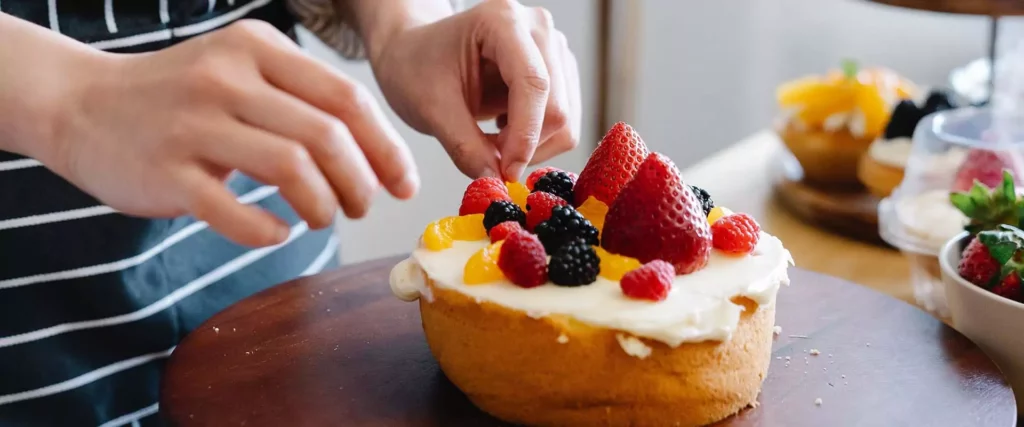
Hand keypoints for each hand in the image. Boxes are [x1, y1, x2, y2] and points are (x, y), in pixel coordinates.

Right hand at [43, 20, 417, 246]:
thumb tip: (378, 156)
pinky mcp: (165, 171)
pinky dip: (268, 229)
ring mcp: (192, 124)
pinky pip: (234, 210)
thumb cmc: (181, 97)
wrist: (80, 104)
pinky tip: (277, 231)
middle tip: (361, 207)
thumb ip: (303, 101)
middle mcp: (226, 78)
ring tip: (323, 218)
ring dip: (323, 206)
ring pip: (291, 169)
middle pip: (327, 136)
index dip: (386, 148)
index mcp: (257, 49)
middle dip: (360, 183)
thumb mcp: (242, 72)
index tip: (403, 184)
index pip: (347, 99)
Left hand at [368, 0, 580, 180]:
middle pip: (557, 107)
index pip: (534, 83)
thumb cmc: (416, 68)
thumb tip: (494, 181)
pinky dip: (534, 140)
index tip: (506, 171)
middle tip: (488, 156)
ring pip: (566, 120)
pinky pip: (563, 124)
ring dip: (531, 145)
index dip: (525, 135)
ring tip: (490, 139)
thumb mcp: (430, 108)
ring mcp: (552, 49)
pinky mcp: (559, 72)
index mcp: (502, 20)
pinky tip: (503, 128)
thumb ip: (463, 146)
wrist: (416, 56)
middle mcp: (537, 28)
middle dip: (526, 145)